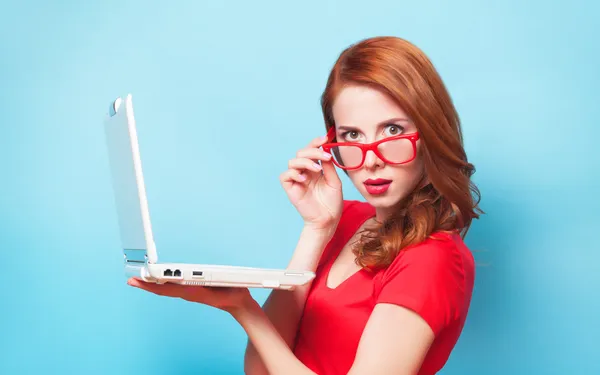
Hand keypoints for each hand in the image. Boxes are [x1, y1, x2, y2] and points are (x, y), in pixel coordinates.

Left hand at [127, 278, 254, 313]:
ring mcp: (189, 293)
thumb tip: (194, 278)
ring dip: (151, 284)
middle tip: (131, 279)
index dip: (152, 284)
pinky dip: (160, 285)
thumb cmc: (230, 293)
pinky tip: (156, 282)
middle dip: (146, 284)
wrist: (237, 304)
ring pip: (165, 289)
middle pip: (162, 289)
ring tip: (139, 279)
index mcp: (192, 292)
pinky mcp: (191, 291)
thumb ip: (209, 281)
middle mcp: (187, 293)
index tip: (139, 279)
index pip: (167, 288)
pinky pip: (172, 289)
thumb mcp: (222, 284)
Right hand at [280, 135, 342, 230]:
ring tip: (317, 170)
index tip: (326, 138)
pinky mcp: (290, 188)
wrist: (327, 220)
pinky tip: (304, 179)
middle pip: (301, 152)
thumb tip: (326, 151)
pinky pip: (285, 175)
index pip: (311, 150)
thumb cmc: (332, 203)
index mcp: (315, 169)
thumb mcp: (334, 182)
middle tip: (325, 157)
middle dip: (313, 151)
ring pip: (292, 161)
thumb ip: (329, 167)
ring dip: (305, 162)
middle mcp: (304, 172)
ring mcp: (296, 180)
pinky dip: (294, 173)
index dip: (316, 142)